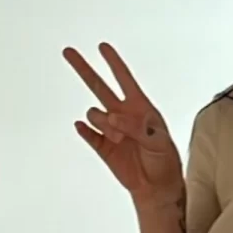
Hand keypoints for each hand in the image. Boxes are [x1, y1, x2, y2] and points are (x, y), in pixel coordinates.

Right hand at [63, 42, 184, 205]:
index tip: (103, 46)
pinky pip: (89, 134)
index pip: (124, 79)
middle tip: (69, 52)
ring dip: (104, 123)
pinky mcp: (101, 146)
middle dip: (84, 69)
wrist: (156, 186)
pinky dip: (86, 130)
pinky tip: (83, 128)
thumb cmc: (163, 159)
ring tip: (119, 137)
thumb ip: (136, 125)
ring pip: (95, 114)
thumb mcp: (158, 139)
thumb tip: (112, 116)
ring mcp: (110, 130)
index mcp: (139, 107)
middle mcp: (122, 114)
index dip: (114, 62)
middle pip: (99, 86)